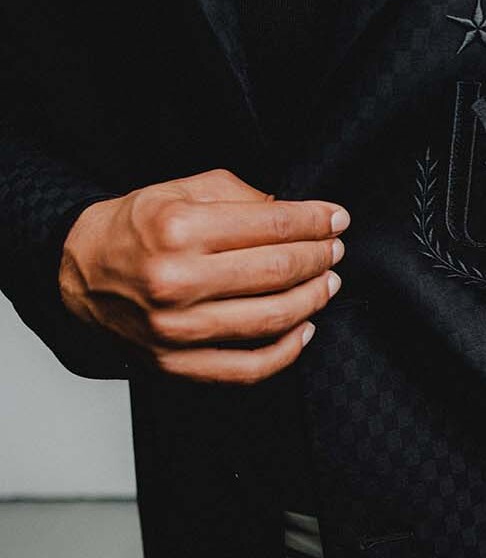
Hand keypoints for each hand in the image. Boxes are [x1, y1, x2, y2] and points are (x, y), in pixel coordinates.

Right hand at [58, 167, 349, 383]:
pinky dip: (286, 351)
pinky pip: (247, 368)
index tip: (336, 219)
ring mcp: (175, 329)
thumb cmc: (132, 228)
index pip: (271, 225)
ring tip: (327, 283)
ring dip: (312, 299)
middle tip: (335, 249)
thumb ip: (239, 194)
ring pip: (270, 318)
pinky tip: (304, 329)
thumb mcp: (180, 190)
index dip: (314, 222)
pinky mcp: (175, 364)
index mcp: (177, 230)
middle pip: (276, 271)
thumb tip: (293, 212)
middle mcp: (175, 281)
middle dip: (319, 257)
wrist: (78, 271)